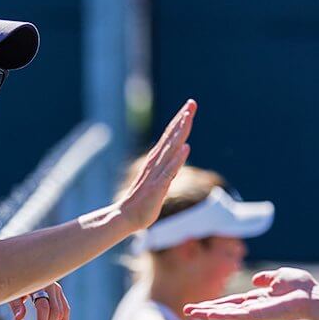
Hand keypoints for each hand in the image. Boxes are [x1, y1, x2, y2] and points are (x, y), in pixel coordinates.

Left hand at [8, 282, 69, 319]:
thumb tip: (18, 319)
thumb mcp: (13, 292)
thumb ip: (16, 304)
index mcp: (39, 284)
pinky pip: (64, 308)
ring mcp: (56, 288)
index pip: (43, 306)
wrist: (20, 269)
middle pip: (55, 311)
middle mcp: (51, 285)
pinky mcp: (58, 292)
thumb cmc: (14, 281)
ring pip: (61, 311)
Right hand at [116, 99, 195, 230]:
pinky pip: (170, 171)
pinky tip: (186, 148)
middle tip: (191, 103)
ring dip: (179, 132)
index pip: (170, 137)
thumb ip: (168, 170)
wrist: (127, 216)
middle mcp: (156, 163)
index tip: (189, 107)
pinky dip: (178, 159)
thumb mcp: (159, 182)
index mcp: (156, 160)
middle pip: (171, 137)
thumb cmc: (143, 201)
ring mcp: (156, 174)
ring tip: (188, 117)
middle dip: (182, 119)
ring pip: (170, 149)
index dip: (179, 121)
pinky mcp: (158, 186)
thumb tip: (178, 157)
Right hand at [183, 267, 318, 319]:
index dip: (218, 304)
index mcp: (260, 299)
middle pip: (225, 309)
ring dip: (205, 313)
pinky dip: (217, 315)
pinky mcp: (254, 316)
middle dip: (206, 310)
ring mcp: (253, 313)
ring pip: (224, 314)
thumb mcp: (283, 277)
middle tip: (187, 312)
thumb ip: (269, 278)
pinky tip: (204, 314)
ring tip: (188, 313)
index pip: (234, 302)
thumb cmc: (303, 288)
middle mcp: (254, 308)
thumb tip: (257, 280)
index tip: (203, 306)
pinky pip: (232, 315)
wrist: (314, 299)